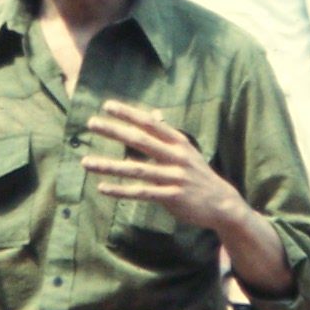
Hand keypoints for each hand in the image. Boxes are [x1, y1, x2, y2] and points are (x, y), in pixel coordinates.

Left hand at [82, 100, 240, 233]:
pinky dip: (121, 190)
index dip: (128, 113)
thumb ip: (167, 135)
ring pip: (136, 169)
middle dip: (114, 130)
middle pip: (140, 140)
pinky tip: (102, 188)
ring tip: (86, 162)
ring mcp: (174, 177)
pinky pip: (141, 192)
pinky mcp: (172, 197)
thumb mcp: (187, 151)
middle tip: (91, 123)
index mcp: (179, 142)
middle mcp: (177, 156)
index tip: (106, 105)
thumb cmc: (199, 175)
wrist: (223, 204)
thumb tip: (154, 114)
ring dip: (109, 165)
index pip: (150, 123)